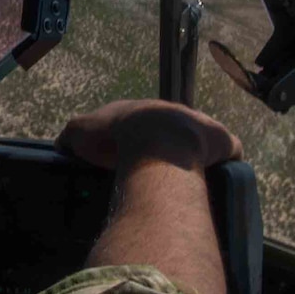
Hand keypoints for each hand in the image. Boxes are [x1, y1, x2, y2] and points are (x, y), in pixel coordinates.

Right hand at [56, 100, 242, 173]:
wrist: (158, 142)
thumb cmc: (119, 136)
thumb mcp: (82, 131)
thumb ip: (72, 135)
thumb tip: (64, 144)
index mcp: (147, 110)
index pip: (142, 123)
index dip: (136, 140)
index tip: (130, 160)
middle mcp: (178, 113)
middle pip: (174, 132)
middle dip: (168, 149)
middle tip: (158, 175)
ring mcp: (204, 129)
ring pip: (202, 142)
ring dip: (198, 156)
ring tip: (187, 183)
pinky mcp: (225, 145)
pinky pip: (230, 153)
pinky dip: (226, 165)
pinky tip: (218, 182)